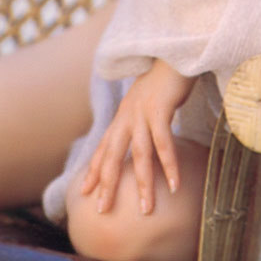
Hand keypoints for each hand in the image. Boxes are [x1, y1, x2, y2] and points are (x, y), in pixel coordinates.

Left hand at [80, 59, 194, 214]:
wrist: (176, 50)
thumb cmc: (167, 76)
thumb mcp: (150, 98)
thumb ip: (145, 115)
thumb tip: (148, 133)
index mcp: (124, 113)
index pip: (104, 145)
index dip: (93, 169)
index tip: (84, 191)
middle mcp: (128, 114)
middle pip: (112, 155)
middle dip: (106, 184)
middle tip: (102, 210)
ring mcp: (143, 112)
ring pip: (139, 154)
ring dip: (143, 184)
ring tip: (146, 208)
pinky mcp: (160, 109)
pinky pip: (164, 143)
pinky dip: (168, 165)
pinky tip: (173, 184)